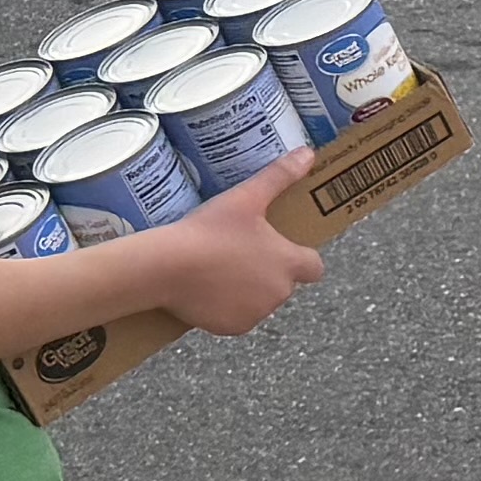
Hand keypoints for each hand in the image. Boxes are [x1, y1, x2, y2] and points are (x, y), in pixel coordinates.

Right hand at [156, 152, 329, 336]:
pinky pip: (237, 317)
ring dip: (248, 290)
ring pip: (259, 301)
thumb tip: (308, 152)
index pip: (314, 266)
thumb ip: (279, 176)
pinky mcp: (232, 328)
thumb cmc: (209, 230)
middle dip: (267, 271)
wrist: (166, 267)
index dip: (301, 257)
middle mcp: (279, 293)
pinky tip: (207, 288)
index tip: (280, 246)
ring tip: (220, 268)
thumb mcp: (246, 197)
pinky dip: (227, 307)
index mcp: (289, 263)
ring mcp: (256, 313)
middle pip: (284, 283)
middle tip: (238, 251)